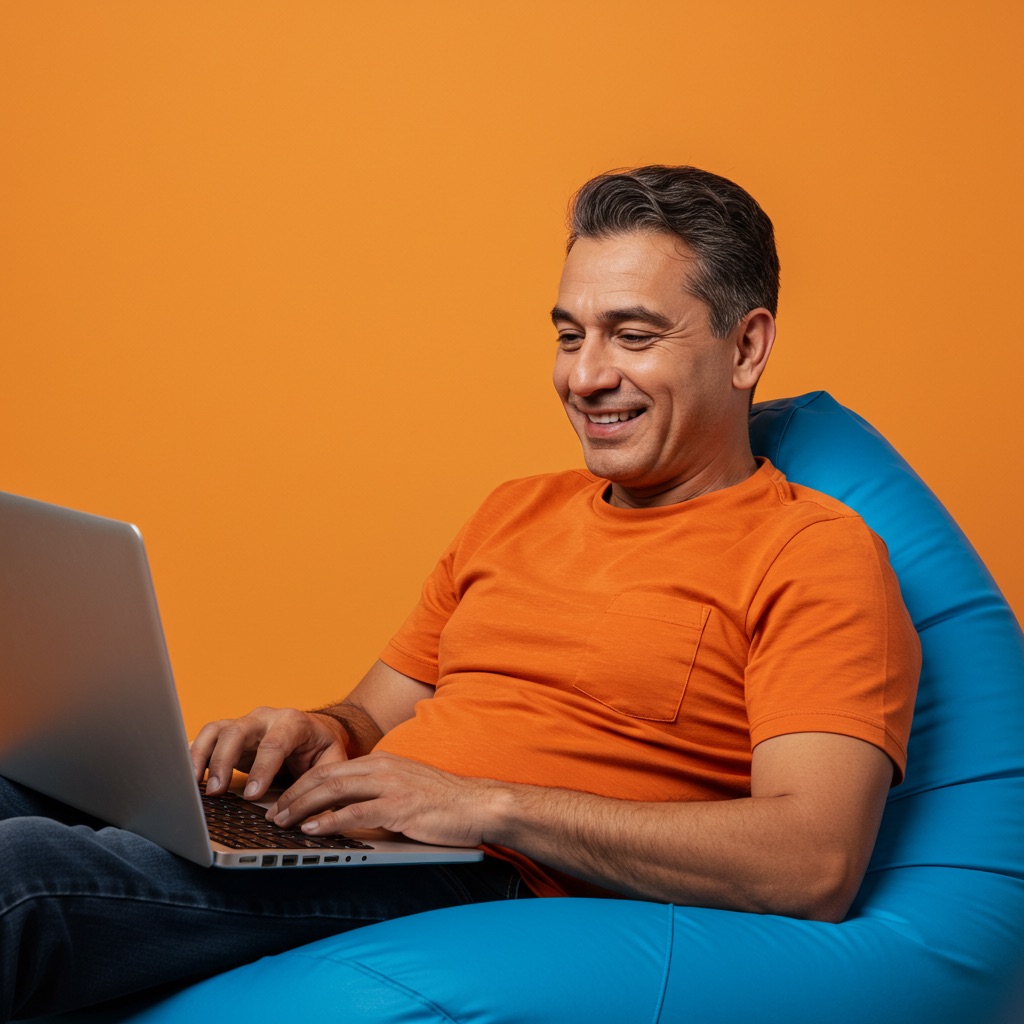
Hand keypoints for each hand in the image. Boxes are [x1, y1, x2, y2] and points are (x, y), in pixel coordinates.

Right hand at [190, 706, 350, 800]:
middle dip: (223, 761)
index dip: (262, 769)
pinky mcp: (230, 734)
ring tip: (193, 785)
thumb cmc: (323, 747)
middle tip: (216, 791)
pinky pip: (206, 738)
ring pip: (215, 730)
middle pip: (237, 731)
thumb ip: (321, 782)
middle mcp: (265, 719)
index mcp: (293, 723)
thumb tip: (303, 811)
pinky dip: (194, 756)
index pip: (274, 743)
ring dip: (201, 756)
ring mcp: (245, 724)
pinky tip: (187, 778)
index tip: (252, 796)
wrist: (317, 729)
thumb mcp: (333, 761)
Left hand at [266, 751, 501, 848]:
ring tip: (281, 822)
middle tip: (271, 813)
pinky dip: (328, 821)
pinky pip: (355, 813)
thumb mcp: (405, 789)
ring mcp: (391, 785)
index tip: (281, 800)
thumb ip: (376, 794)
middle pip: (325, 776)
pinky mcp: (400, 807)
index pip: (330, 769)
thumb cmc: (444, 803)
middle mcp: (382, 767)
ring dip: (302, 807)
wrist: (479, 804)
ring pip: (334, 790)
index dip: (301, 784)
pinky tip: (312, 830)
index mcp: (382, 761)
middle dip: (293, 794)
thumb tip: (344, 813)